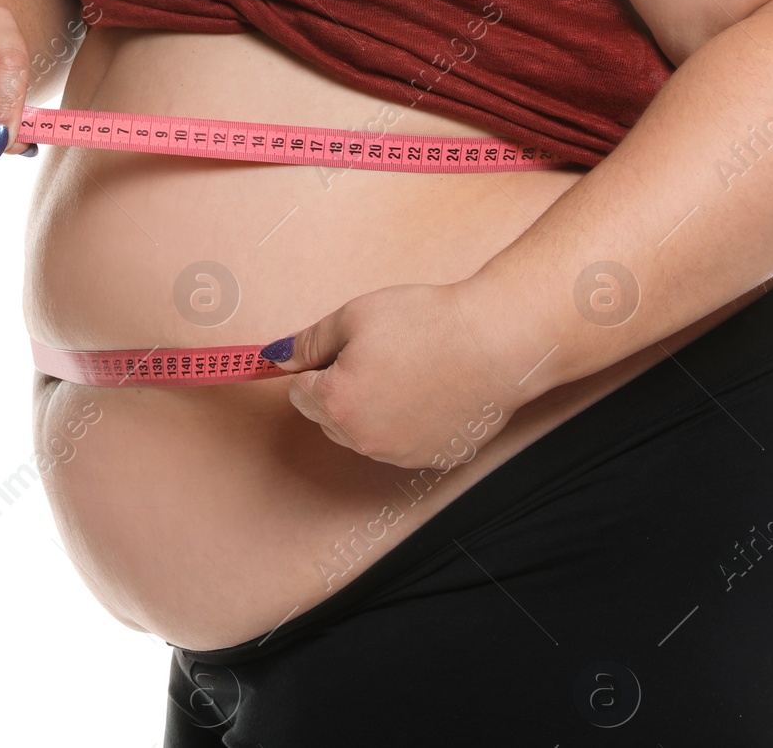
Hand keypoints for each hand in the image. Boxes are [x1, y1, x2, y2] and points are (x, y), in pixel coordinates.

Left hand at [260, 282, 529, 468]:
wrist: (496, 342)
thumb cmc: (427, 323)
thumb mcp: (356, 315)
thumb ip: (309, 341)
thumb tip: (277, 358)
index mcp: (336, 404)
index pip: (300, 392)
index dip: (319, 365)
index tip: (342, 348)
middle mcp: (363, 440)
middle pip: (329, 417)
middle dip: (342, 387)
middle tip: (380, 351)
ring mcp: (400, 455)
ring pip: (366, 432)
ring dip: (374, 407)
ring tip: (410, 367)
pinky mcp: (433, 458)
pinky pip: (403, 441)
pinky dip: (408, 421)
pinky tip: (432, 389)